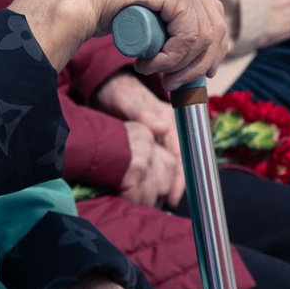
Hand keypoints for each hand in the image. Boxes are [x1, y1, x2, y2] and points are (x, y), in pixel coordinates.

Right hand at [10, 0, 226, 91]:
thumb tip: (193, 50)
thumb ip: (164, 18)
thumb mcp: (145, 12)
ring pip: (201, 35)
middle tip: (172, 85)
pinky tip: (149, 64)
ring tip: (151, 72)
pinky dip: (172, 58)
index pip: (215, 16)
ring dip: (179, 65)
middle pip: (214, 27)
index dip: (214, 50)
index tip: (203, 75)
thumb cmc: (104, 8)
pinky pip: (187, 34)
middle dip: (198, 65)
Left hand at [96, 74, 184, 207]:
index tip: (174, 196)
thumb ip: (141, 112)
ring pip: (173, 162)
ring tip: (162, 202)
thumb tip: (162, 127)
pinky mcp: (154, 137)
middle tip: (169, 205)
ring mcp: (163, 132)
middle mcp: (169, 126)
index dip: (179, 176)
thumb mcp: (125, 99)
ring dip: (170, 181)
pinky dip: (161, 175)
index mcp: (167, 118)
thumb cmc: (117, 92)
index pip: (179, 152)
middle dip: (177, 184)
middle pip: (180, 160)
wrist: (109, 84)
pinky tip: (154, 188)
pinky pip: (163, 159)